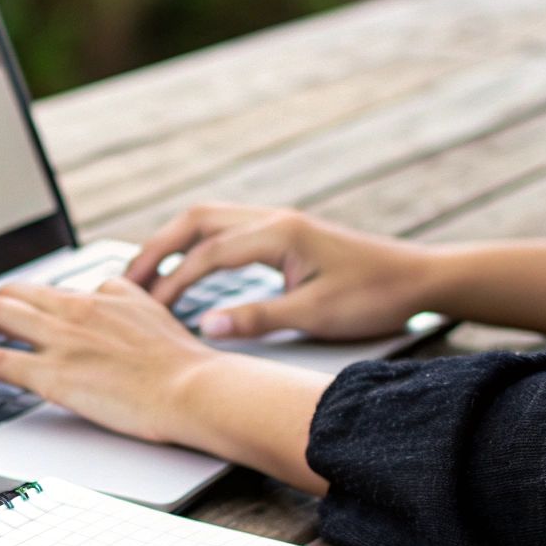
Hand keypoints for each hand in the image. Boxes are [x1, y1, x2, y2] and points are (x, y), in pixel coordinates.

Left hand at [0, 277, 221, 443]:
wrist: (197, 389)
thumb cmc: (186, 366)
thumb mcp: (157, 315)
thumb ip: (128, 303)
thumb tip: (111, 294)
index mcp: (101, 295)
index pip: (49, 291)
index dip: (24, 306)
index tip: (13, 321)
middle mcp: (75, 308)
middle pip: (12, 293)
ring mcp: (61, 339)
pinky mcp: (51, 374)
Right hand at [125, 203, 432, 340]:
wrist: (420, 279)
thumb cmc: (375, 296)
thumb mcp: (315, 315)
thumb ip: (257, 319)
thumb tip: (206, 327)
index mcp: (279, 233)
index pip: (208, 253)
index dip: (174, 283)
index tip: (150, 310)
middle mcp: (274, 218)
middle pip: (196, 222)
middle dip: (157, 250)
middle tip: (126, 280)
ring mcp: (278, 222)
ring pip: (208, 220)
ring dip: (174, 245)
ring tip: (146, 274)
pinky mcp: (285, 233)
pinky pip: (226, 229)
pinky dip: (196, 246)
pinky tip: (187, 269)